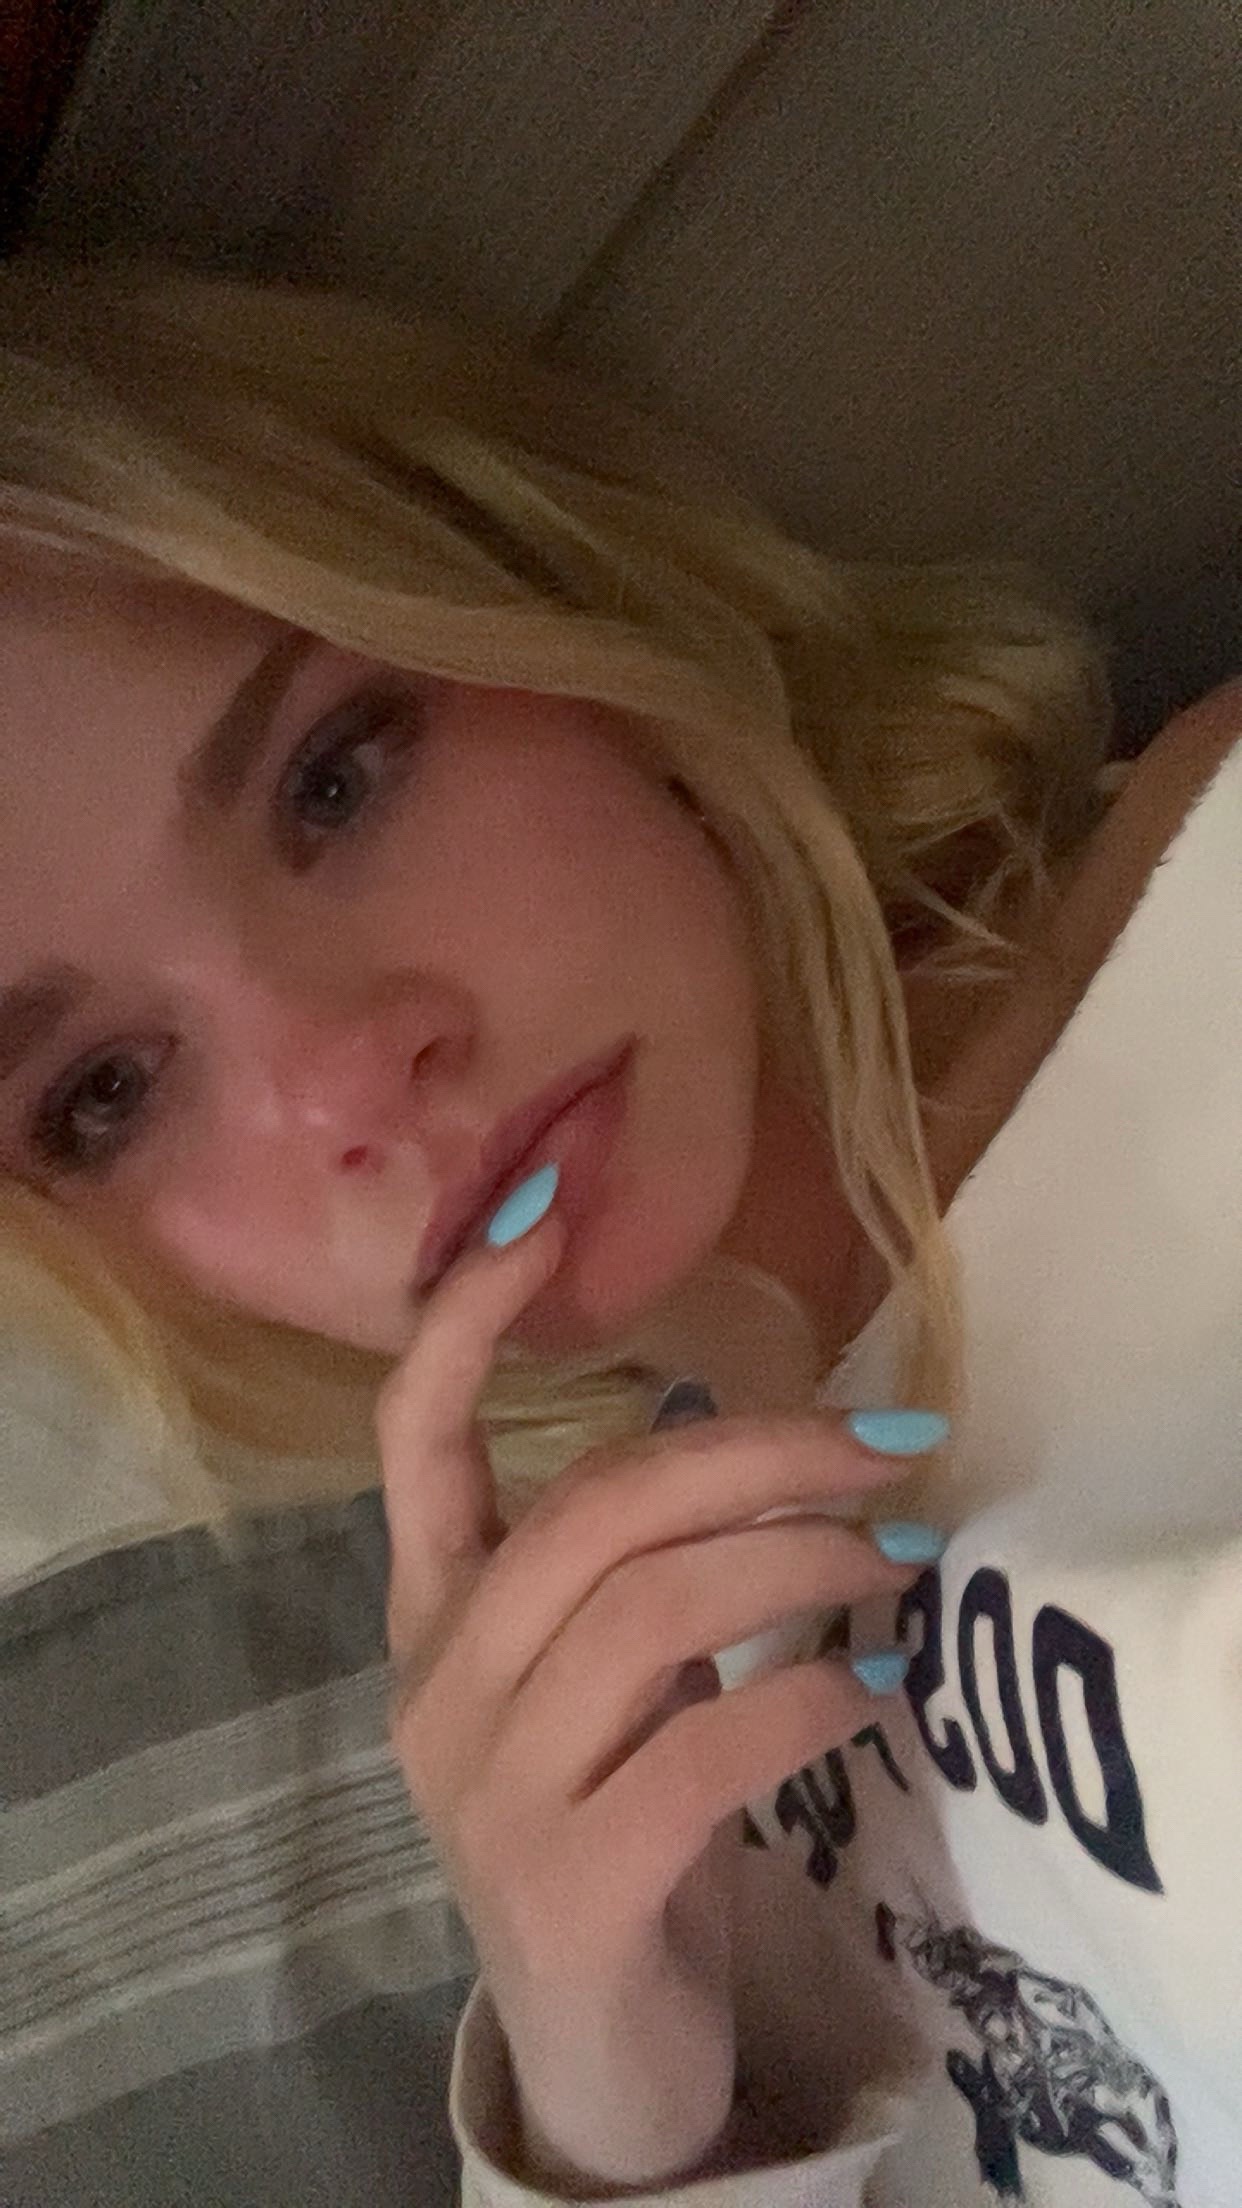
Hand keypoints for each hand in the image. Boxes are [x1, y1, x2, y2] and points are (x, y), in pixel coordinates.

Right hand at [378, 1195, 919, 2190]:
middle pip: (593, 1512)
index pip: (413, 1439)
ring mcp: (490, 1794)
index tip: (543, 1209)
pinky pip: (708, 1748)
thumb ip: (631, 1575)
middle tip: (890, 1447)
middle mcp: (437, 1689)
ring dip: (805, 1568)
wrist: (597, 2056)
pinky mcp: (572, 1886)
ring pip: (653, 1615)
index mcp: (432, 1619)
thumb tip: (758, 1439)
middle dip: (758, 1455)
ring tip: (900, 1567)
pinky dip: (815, 1701)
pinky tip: (880, 1689)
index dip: (470, 1320)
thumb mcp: (603, 1687)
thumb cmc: (613, 1829)